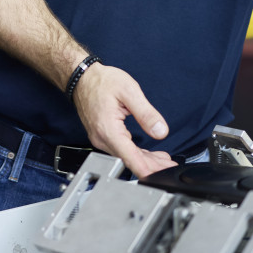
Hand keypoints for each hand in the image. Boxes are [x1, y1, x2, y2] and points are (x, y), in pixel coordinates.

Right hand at [73, 62, 177, 178]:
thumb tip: (160, 131)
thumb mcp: (129, 91)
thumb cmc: (102, 81)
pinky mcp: (103, 136)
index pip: (130, 158)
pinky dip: (136, 153)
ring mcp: (101, 138)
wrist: (82, 77)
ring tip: (164, 161)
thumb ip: (146, 113)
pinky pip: (121, 149)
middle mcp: (102, 138)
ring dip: (145, 160)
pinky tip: (149, 154)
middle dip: (151, 166)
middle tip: (169, 167)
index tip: (161, 175)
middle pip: (129, 160)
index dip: (147, 169)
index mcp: (108, 129)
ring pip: (126, 156)